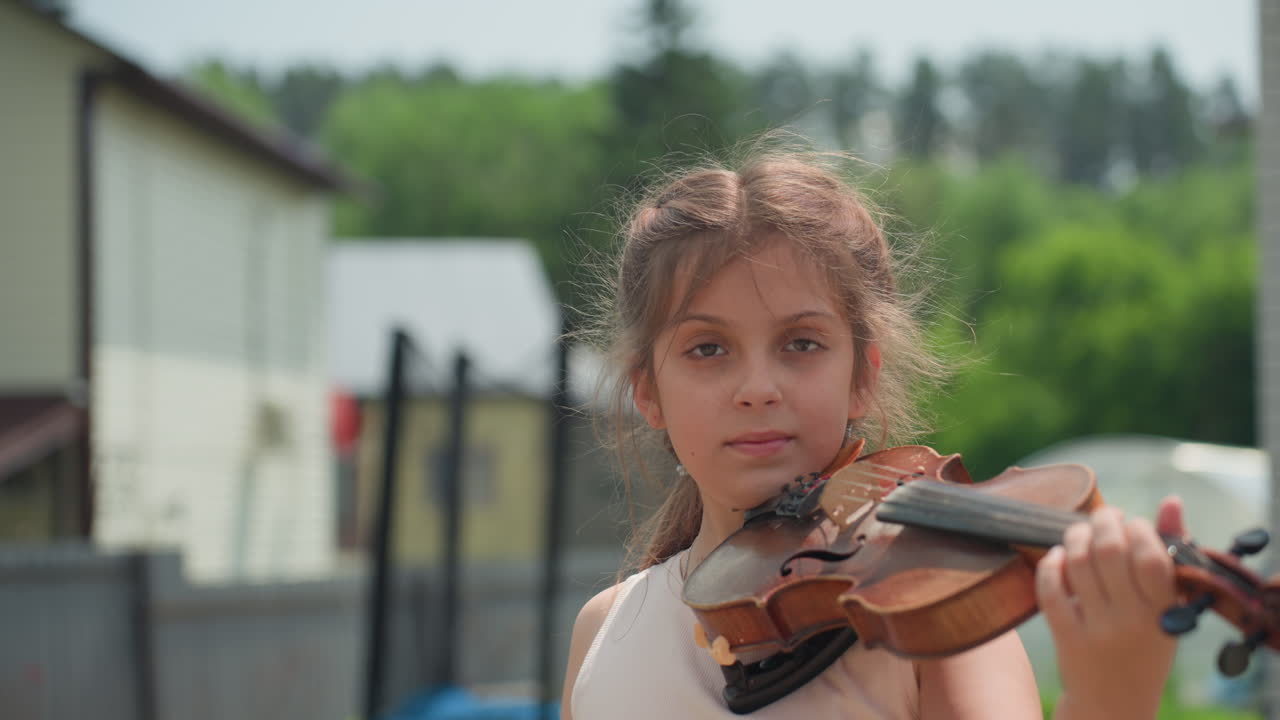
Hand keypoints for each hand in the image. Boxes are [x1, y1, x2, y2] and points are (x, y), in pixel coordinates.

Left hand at [1036, 496, 1185, 719]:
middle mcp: (1132, 621)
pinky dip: (1051, 564)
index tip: (1132, 524)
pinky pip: (1051, 590)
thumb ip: (1171, 553)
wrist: (1116, 704)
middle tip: (1102, 516)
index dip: (1138, 528)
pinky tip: (1058, 557)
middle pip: (1108, 551)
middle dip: (1102, 521)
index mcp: (1166, 612)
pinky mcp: (1067, 638)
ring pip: (1078, 564)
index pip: (1151, 556)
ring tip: (1080, 532)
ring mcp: (1098, 631)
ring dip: (1075, 536)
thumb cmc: (1146, 643)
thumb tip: (1172, 500)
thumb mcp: (1169, 607)